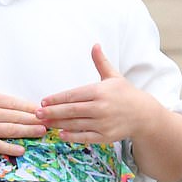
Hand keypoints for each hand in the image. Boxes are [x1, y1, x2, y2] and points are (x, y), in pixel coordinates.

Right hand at [0, 60, 46, 155]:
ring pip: (11, 130)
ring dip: (28, 131)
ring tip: (41, 132)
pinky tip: (22, 149)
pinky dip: (10, 148)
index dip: (28, 106)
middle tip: (49, 121)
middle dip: (34, 119)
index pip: (12, 102)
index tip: (41, 108)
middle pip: (16, 116)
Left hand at [36, 44, 156, 143]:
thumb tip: (95, 45)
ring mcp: (103, 123)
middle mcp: (101, 107)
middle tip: (37, 113)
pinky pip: (85, 137)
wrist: (144, 115)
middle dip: (52, 112)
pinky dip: (72, 136)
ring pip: (76, 124)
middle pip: (71, 110)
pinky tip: (61, 134)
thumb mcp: (113, 76)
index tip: (43, 101)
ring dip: (58, 124)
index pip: (73, 95)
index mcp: (100, 91)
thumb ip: (101, 62)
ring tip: (45, 123)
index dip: (57, 99)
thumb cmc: (125, 94)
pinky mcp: (105, 136)